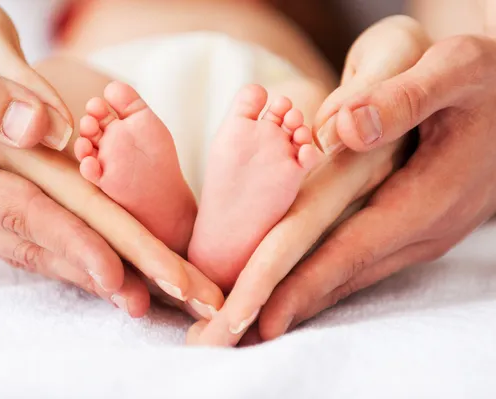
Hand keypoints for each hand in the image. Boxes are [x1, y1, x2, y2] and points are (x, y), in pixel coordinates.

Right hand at [0, 1, 140, 313]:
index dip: (73, 241)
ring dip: (87, 273)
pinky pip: (24, 236)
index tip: (117, 273)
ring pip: (32, 249)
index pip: (19, 211)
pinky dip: (66, 253)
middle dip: (98, 273)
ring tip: (136, 296)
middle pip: (36, 243)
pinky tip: (100, 268)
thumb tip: (43, 130)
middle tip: (149, 300)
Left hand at [255, 34, 495, 336]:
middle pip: (343, 275)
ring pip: (353, 276)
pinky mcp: (415, 229)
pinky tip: (300, 291)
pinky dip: (326, 280)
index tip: (258, 314)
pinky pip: (363, 262)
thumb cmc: (485, 82)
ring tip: (256, 321)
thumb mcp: (454, 71)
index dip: (300, 283)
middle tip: (236, 332)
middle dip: (288, 305)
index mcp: (425, 197)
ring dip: (304, 299)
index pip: (349, 250)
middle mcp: (422, 230)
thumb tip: (343, 128)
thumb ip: (403, 99)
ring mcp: (420, 235)